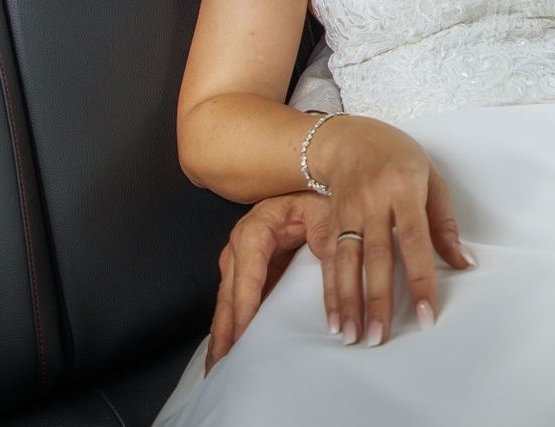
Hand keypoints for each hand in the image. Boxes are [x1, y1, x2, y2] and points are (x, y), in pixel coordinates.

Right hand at [207, 192, 330, 369]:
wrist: (315, 189)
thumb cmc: (320, 202)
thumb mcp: (327, 219)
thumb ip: (327, 248)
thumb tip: (336, 285)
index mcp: (258, 226)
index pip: (248, 267)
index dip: (244, 301)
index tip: (243, 331)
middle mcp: (241, 242)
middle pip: (229, 289)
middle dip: (225, 327)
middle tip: (221, 362)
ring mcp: (239, 258)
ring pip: (226, 299)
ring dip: (221, 332)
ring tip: (217, 365)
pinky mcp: (244, 271)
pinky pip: (232, 300)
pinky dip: (228, 325)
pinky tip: (225, 349)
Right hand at [307, 116, 473, 347]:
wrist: (350, 139)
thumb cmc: (399, 158)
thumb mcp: (431, 179)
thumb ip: (444, 224)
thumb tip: (463, 263)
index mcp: (404, 189)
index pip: (415, 240)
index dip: (421, 279)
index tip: (427, 314)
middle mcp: (372, 201)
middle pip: (376, 256)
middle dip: (377, 300)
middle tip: (380, 337)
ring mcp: (347, 212)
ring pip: (346, 262)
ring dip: (348, 302)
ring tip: (353, 336)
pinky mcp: (329, 221)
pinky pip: (329, 261)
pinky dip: (330, 292)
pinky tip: (335, 320)